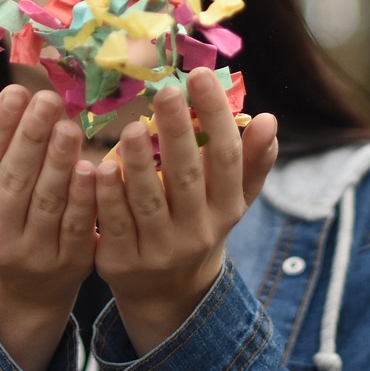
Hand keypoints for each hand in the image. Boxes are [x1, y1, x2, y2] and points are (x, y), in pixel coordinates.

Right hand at [0, 84, 96, 370]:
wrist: (20, 292)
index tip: (16, 91)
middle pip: (13, 180)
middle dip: (31, 136)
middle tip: (48, 99)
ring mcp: (32, 255)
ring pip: (46, 201)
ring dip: (58, 160)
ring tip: (68, 124)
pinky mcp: (68, 264)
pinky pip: (77, 224)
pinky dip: (82, 195)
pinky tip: (90, 166)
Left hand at [94, 68, 277, 355]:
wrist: (169, 295)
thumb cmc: (200, 224)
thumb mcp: (230, 200)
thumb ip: (251, 161)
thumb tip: (269, 119)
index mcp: (226, 208)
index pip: (227, 157)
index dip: (216, 116)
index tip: (201, 76)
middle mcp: (197, 230)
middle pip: (187, 176)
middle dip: (178, 132)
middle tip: (167, 90)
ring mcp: (160, 249)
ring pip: (149, 201)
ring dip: (140, 164)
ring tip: (131, 127)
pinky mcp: (123, 261)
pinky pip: (115, 224)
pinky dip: (108, 196)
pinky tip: (100, 167)